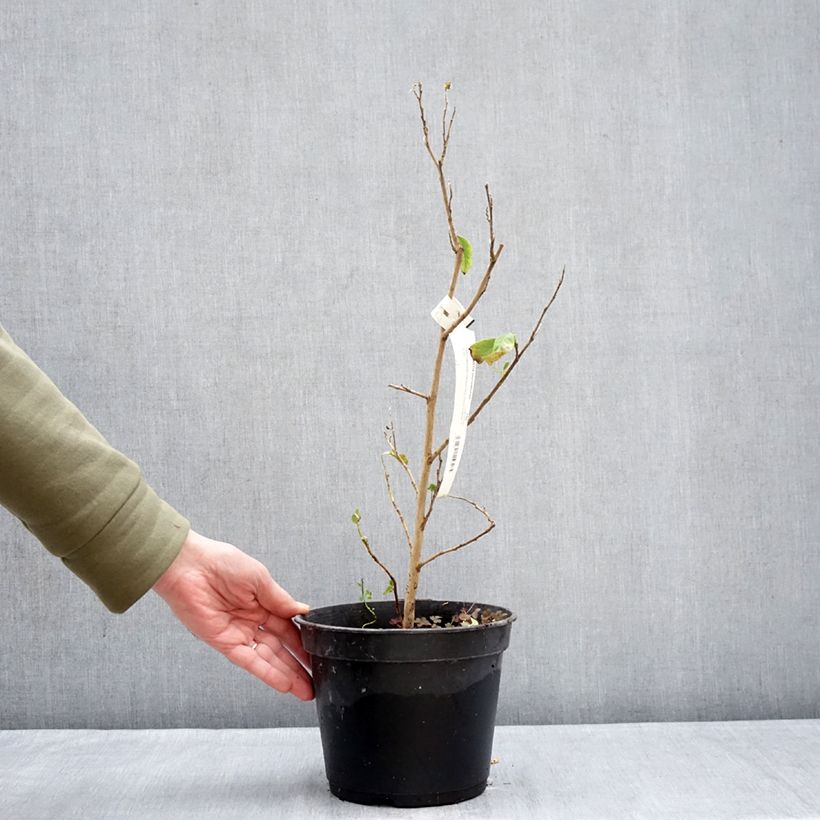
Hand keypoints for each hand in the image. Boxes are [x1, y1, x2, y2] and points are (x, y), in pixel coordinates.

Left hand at [153, 529, 313, 700]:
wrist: (189, 565)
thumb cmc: (222, 562)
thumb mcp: (260, 578)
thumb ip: (281, 600)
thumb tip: (304, 611)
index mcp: (262, 602)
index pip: (288, 627)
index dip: (303, 641)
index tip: (320, 652)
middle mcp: (251, 621)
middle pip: (280, 647)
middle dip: (298, 665)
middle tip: (316, 680)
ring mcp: (238, 633)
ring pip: (268, 658)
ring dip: (286, 674)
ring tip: (305, 690)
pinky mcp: (224, 642)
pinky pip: (249, 661)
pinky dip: (267, 673)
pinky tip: (283, 683)